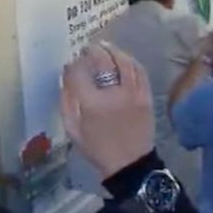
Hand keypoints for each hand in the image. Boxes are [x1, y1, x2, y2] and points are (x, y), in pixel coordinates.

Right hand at [59, 42, 153, 178]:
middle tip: (86, 49)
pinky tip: (122, 58)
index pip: (78, 72)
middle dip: (91, 51)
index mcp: (92, 104)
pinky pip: (139, 70)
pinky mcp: (146, 96)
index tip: (69, 66)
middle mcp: (114, 94)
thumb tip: (66, 78)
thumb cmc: (97, 149)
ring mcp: (133, 93)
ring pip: (124, 60)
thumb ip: (66, 102)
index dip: (72, 65)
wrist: (130, 164)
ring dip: (112, 51)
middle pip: (102, 60)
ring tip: (104, 48)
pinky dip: (130, 61)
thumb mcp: (73, 130)